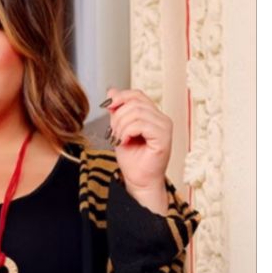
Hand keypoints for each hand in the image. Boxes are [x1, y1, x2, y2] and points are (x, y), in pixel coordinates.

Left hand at [102, 87, 171, 211]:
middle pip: (135, 102)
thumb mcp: (119, 131)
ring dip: (121, 126)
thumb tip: (111, 91)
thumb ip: (117, 112)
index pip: (137, 94)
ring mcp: (164, 127)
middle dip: (118, 117)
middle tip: (113, 134)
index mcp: (153, 115)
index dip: (120, 97)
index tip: (107, 106)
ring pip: (137, 112)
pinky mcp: (163, 137)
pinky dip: (127, 132)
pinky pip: (141, 124)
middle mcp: (162, 118)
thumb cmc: (132, 160)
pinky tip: (124, 142)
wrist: (138, 181)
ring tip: (119, 140)